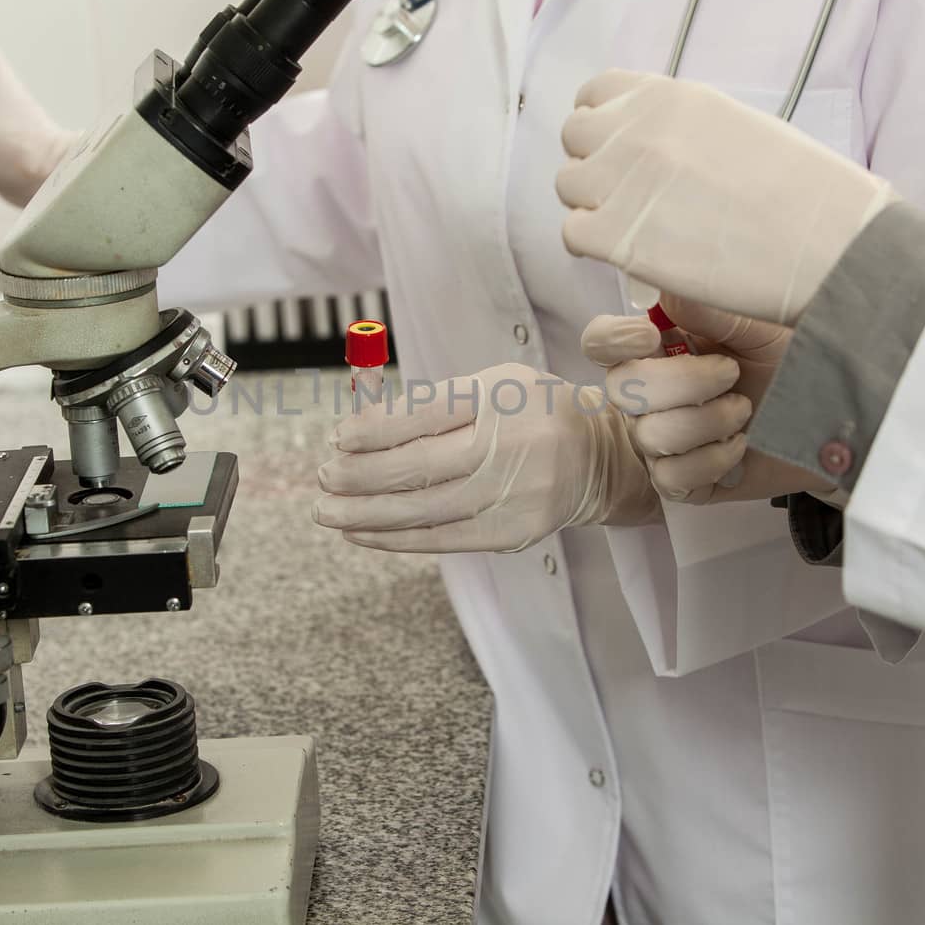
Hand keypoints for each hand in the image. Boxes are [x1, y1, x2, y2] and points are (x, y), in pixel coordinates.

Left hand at [314, 363, 659, 553]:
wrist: (600, 458)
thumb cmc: (532, 414)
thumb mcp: (491, 386)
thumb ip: (431, 403)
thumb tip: (360, 428)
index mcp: (502, 396)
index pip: (426, 413)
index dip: (375, 429)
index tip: (338, 438)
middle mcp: (512, 445)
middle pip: (419, 465)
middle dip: (360, 475)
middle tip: (323, 476)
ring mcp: (514, 493)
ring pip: (423, 509)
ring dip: (365, 512)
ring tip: (327, 510)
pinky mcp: (512, 532)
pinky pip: (440, 538)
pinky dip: (394, 537)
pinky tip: (361, 531)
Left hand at [557, 70, 895, 325]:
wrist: (827, 245)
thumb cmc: (803, 194)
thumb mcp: (737, 128)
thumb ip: (682, 129)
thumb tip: (654, 148)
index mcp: (669, 97)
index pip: (596, 94)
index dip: (600, 125)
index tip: (615, 151)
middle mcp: (637, 130)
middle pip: (574, 137)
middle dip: (592, 165)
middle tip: (625, 197)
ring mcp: (622, 181)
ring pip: (568, 186)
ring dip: (592, 206)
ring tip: (633, 228)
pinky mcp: (617, 236)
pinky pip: (574, 234)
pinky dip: (593, 247)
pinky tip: (629, 253)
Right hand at [583, 295, 834, 503]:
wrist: (837, 417)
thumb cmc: (797, 361)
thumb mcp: (760, 322)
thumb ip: (711, 307)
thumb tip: (664, 291)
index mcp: (661, 346)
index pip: (602, 342)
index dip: (612, 339)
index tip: (650, 334)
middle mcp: (651, 394)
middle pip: (620, 389)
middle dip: (682, 382)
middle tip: (731, 374)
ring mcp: (663, 440)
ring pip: (649, 435)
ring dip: (707, 421)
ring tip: (745, 411)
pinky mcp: (683, 482)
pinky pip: (671, 476)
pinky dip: (713, 459)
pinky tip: (741, 446)